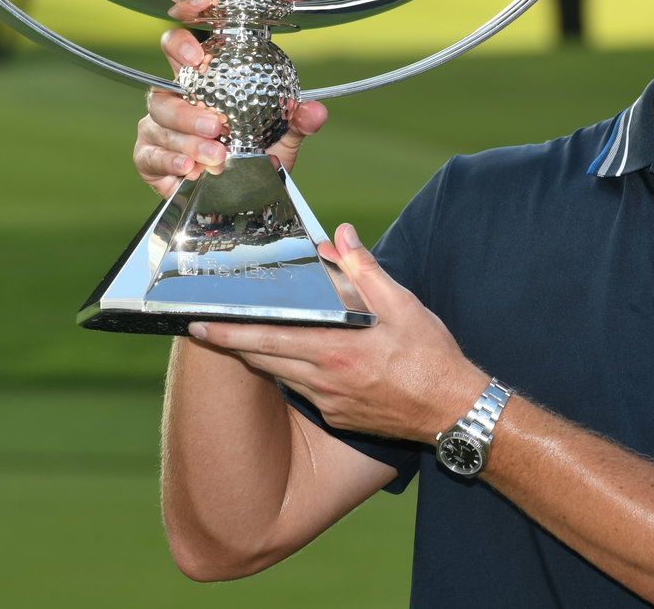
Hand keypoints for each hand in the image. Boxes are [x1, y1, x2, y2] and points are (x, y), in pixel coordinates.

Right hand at [132, 28, 328, 196]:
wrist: (243, 195)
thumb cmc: (255, 154)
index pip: (178, 50)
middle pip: (162, 94)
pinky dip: (170, 162)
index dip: (180, 45)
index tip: (197, 56)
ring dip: (187, 142)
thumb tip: (316, 110)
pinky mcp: (147, 157)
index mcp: (200, 84)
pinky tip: (189, 169)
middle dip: (186, 111)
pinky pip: (150, 156)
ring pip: (158, 126)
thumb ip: (297, 121)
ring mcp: (156, 128)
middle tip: (216, 126)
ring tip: (215, 156)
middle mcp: (172, 101)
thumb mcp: (281, 137)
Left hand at [187, 223, 485, 443]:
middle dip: (229, 344)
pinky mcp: (338, 417)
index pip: (267, 338)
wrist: (453, 411)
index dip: (229, 333)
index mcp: (335, 348)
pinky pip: (304, 392)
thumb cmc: (431, 356)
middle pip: (262, 360)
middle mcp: (324, 378)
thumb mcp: (403, 304)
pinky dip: (290, 375)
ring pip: (280, 376)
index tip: (199, 324)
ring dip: (257, 359)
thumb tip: (340, 236)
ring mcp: (329, 402)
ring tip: (237, 340)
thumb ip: (365, 269)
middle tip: (200, 331)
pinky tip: (290, 362)